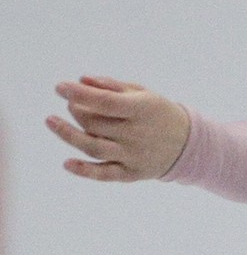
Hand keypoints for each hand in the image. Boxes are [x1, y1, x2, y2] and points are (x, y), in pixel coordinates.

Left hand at [46, 75, 190, 181]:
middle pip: (95, 123)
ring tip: (51, 121)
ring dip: (68, 135)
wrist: (188, 144)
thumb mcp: (143, 94)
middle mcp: (138, 134)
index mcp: (143, 110)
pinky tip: (67, 163)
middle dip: (76, 110)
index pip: (105, 101)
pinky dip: (85, 170)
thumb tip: (82, 80)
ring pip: (94, 147)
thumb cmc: (159, 114)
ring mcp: (134, 155)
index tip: (60, 87)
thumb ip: (112, 87)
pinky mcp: (132, 173)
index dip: (79, 93)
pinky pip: (105, 174)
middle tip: (72, 103)